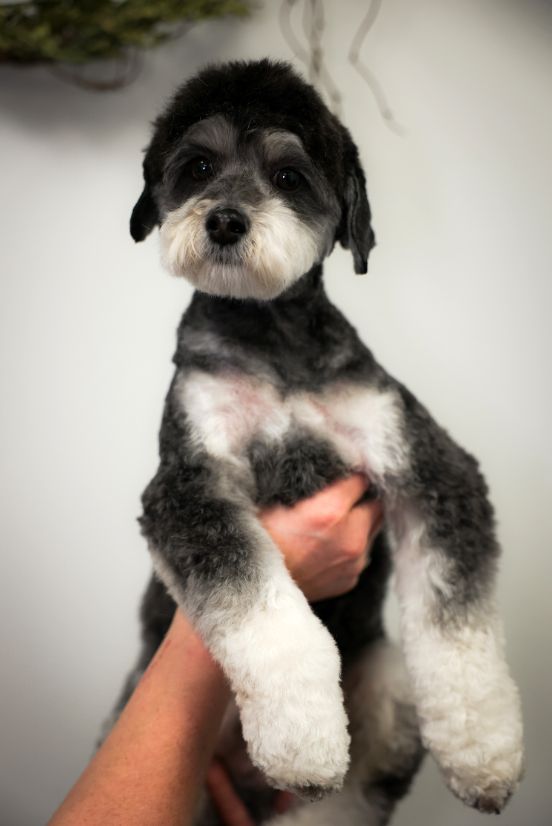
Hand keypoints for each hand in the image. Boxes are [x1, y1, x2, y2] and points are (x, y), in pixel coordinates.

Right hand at [260, 474, 382, 601]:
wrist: (252, 584)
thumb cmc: (259, 539)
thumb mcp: (276, 498)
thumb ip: (308, 481)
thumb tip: (325, 466)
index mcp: (330, 511)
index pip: (362, 480)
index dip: (352, 474)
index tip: (345, 473)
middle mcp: (349, 537)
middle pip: (376, 506)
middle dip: (362, 499)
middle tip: (344, 497)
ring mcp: (353, 561)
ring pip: (372, 531)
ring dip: (359, 523)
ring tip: (336, 522)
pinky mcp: (350, 579)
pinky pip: (361, 553)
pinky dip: (352, 545)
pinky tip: (330, 544)